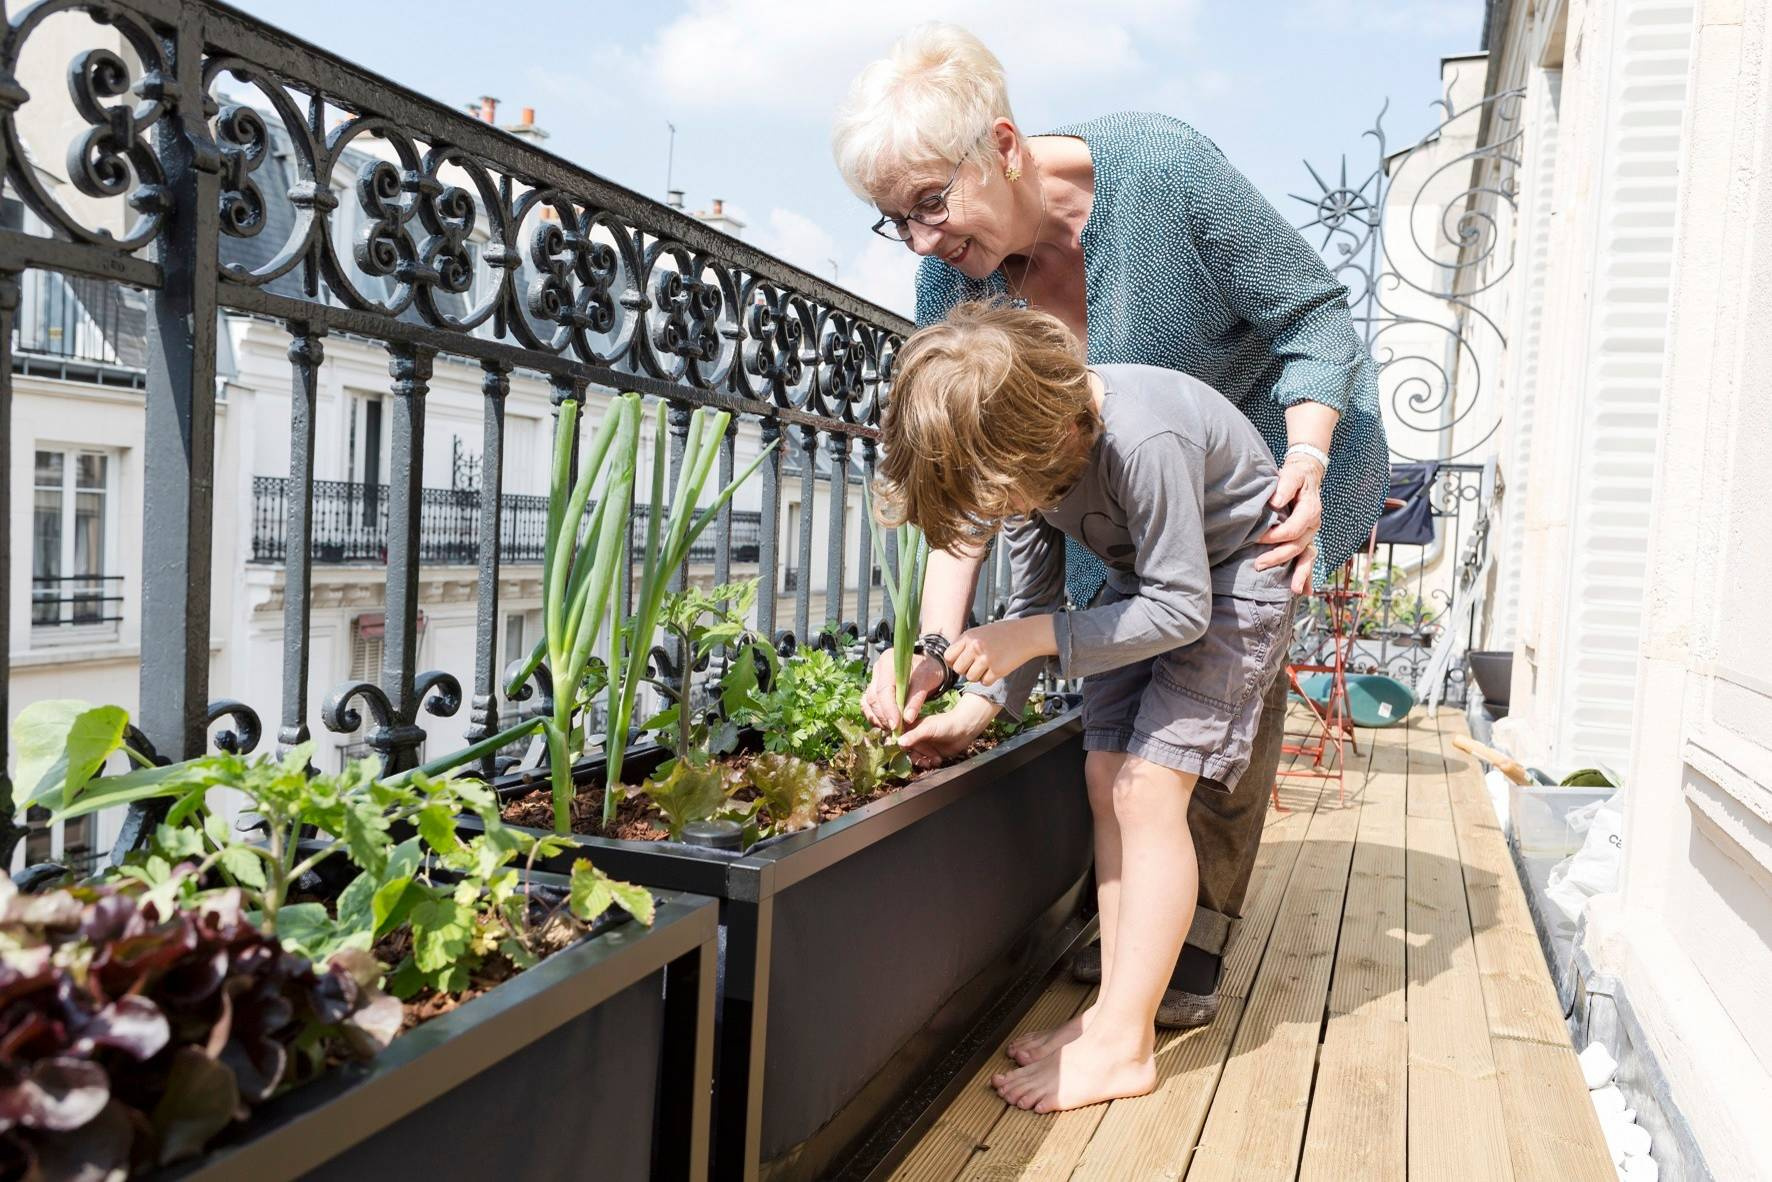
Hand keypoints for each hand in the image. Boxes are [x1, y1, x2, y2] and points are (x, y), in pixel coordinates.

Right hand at [861, 651, 945, 730]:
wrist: (925, 667)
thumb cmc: (927, 671)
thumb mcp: (926, 681)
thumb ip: (916, 700)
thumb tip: (907, 719)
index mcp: (888, 662)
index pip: (883, 690)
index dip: (888, 709)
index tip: (896, 725)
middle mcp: (877, 670)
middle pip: (874, 698)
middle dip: (884, 717)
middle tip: (897, 730)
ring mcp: (873, 679)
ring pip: (868, 703)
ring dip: (879, 719)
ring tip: (893, 729)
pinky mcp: (872, 689)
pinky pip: (868, 705)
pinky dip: (875, 717)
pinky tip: (886, 725)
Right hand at [899, 694, 996, 768]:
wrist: (965, 730)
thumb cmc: (946, 724)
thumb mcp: (928, 729)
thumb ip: (914, 736)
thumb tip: (900, 743)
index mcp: (911, 727)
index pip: (898, 737)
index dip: (898, 744)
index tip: (902, 750)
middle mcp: (915, 737)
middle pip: (905, 751)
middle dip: (914, 755)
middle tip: (922, 757)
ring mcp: (923, 746)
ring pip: (915, 758)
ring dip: (922, 761)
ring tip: (932, 758)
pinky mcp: (930, 754)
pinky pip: (924, 762)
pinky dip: (930, 763)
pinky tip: (938, 759)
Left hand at [945, 616, 1056, 686]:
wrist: (1027, 634)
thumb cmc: (1004, 633)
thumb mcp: (980, 632)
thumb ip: (965, 644)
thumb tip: (951, 661)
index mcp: (969, 636)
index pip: (948, 656)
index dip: (954, 662)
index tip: (962, 662)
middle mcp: (975, 647)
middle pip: (958, 669)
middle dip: (966, 670)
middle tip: (976, 665)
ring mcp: (986, 659)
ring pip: (970, 678)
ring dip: (978, 676)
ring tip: (987, 666)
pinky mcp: (997, 670)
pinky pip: (984, 682)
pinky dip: (989, 679)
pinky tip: (996, 669)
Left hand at [1256, 455, 1323, 594]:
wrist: (1307, 475)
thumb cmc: (1295, 476)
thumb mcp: (1291, 475)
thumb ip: (1285, 486)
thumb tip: (1276, 503)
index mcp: (1310, 511)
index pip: (1293, 529)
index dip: (1275, 536)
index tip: (1256, 538)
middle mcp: (1313, 525)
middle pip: (1297, 546)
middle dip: (1278, 557)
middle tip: (1258, 565)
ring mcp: (1312, 534)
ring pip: (1307, 557)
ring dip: (1300, 574)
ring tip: (1293, 589)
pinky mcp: (1307, 539)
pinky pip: (1309, 559)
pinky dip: (1308, 576)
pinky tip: (1306, 592)